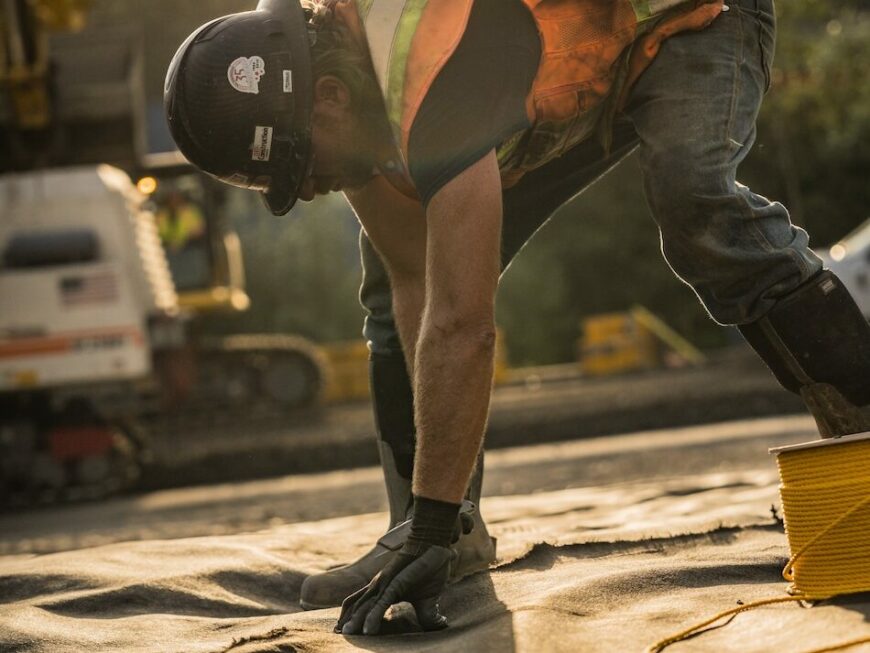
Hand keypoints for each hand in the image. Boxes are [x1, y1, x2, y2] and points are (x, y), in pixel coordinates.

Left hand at [335, 542, 455, 634]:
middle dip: (348, 621)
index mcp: (385, 592)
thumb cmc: (430, 570)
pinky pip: (380, 603)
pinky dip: (372, 618)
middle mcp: (380, 588)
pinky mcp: (392, 583)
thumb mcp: (427, 599)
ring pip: (364, 607)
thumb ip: (427, 615)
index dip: (354, 617)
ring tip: (347, 634)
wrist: (434, 548)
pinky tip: (368, 631)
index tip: (345, 630)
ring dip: (355, 622)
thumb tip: (440, 626)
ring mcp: (384, 584)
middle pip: (359, 607)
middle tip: (338, 633)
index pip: (363, 606)